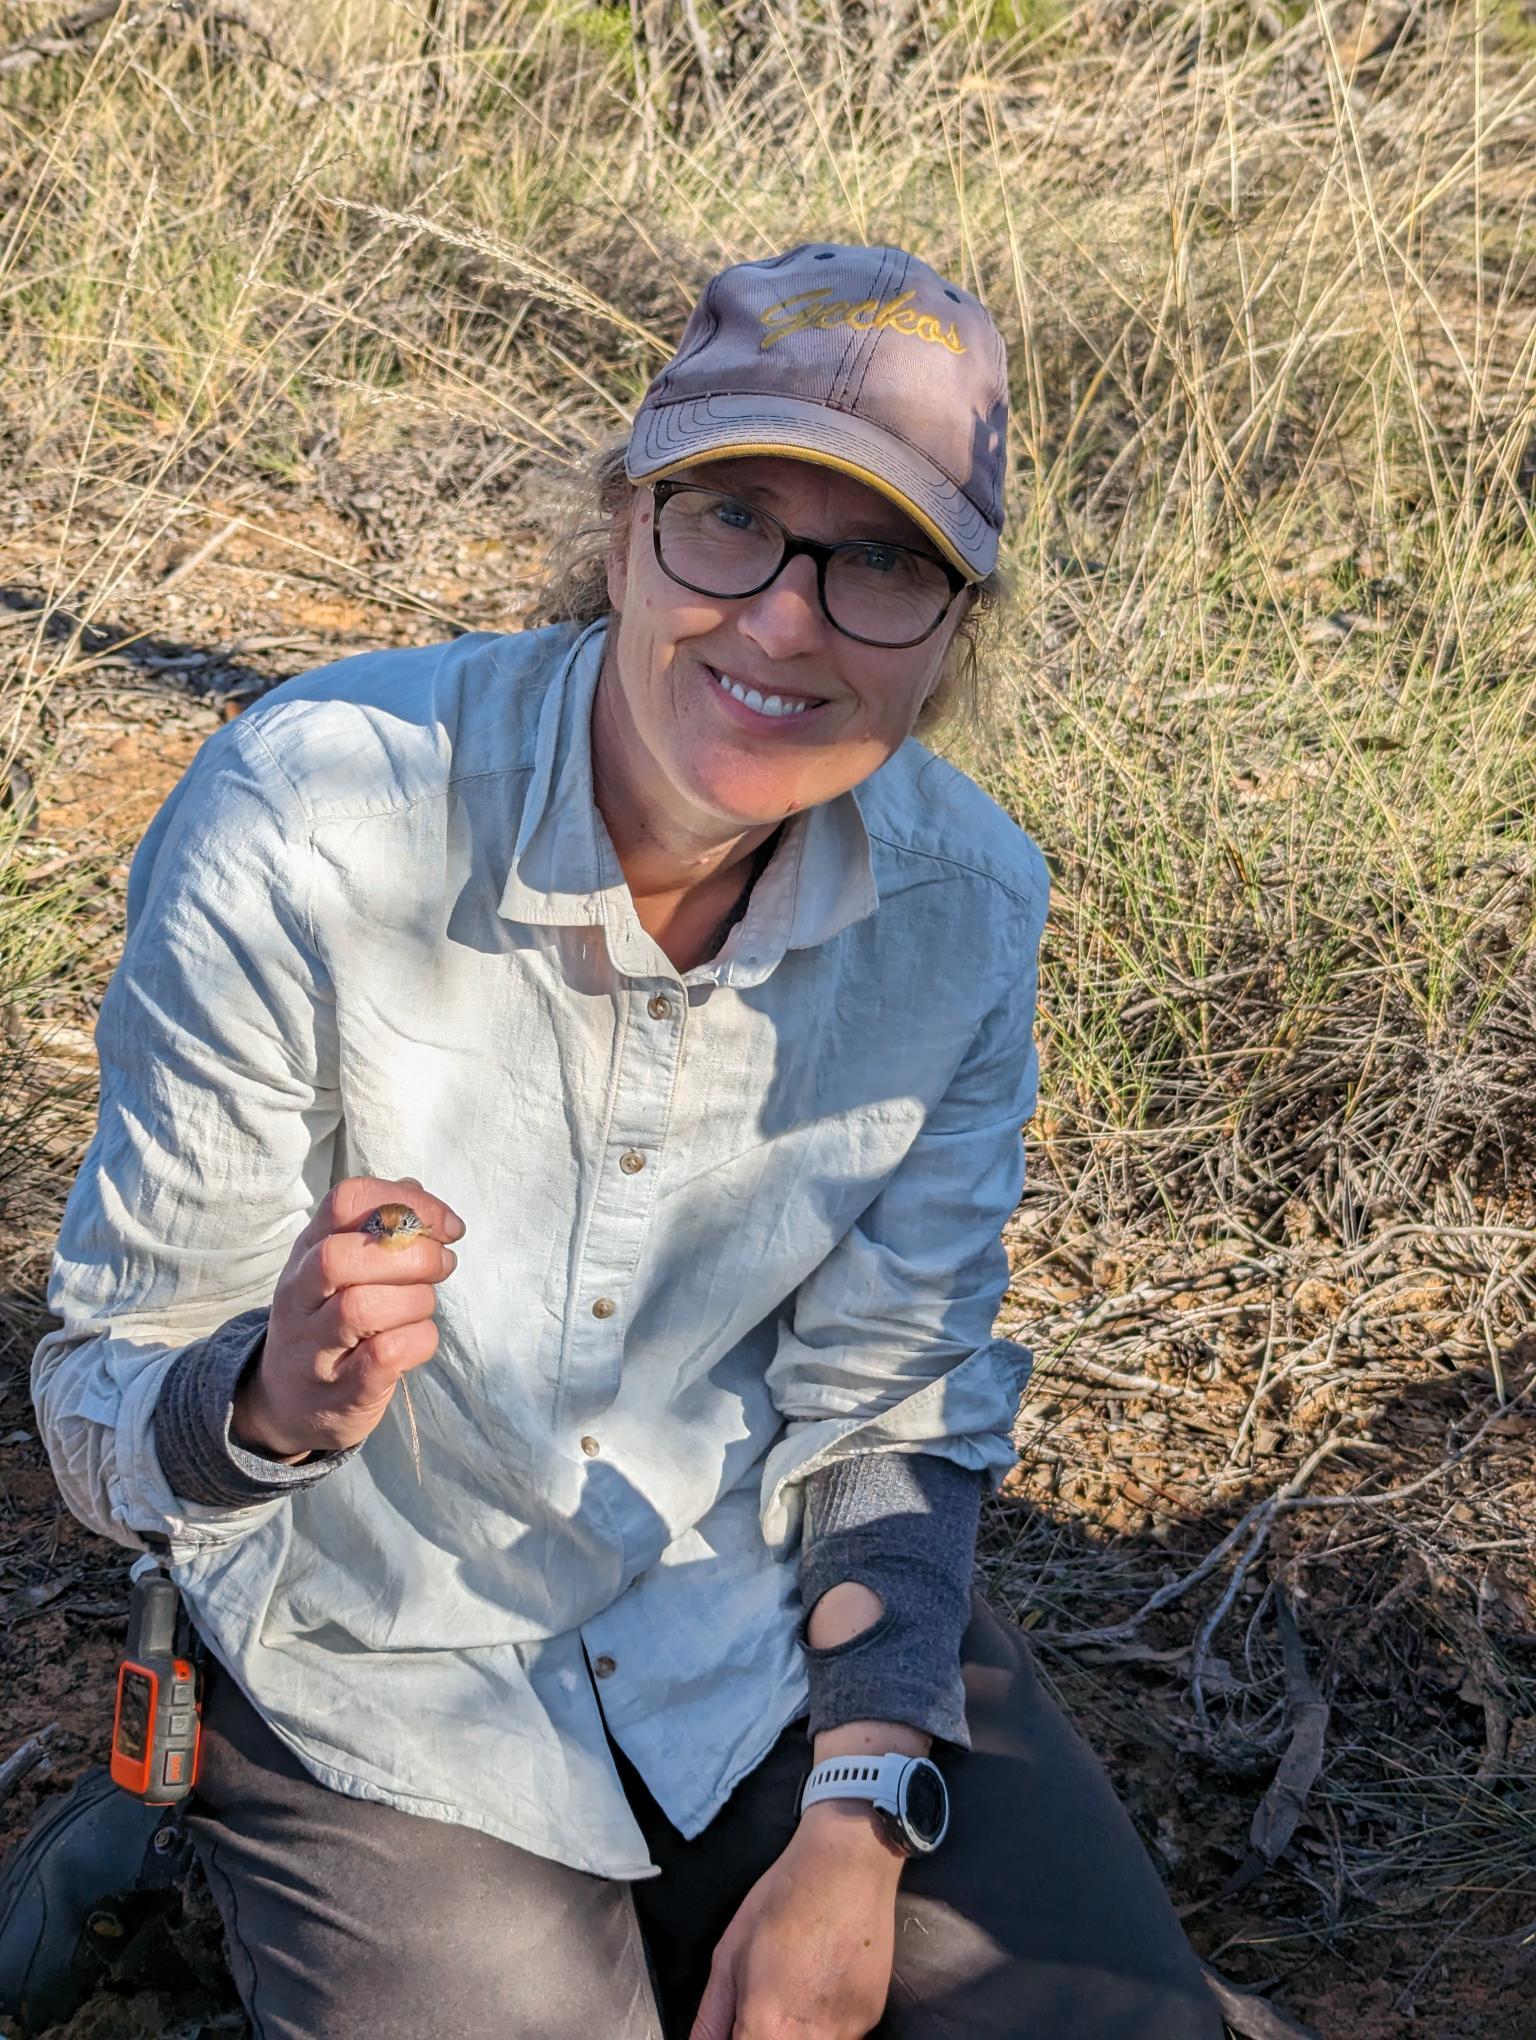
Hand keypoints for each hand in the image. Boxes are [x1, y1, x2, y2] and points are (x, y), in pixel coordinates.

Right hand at [233, 1175, 464, 1459]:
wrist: (289, 1406)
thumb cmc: (329, 1321)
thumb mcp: (339, 1267)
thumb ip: (377, 1226)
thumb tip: (415, 1191)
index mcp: (307, 1251)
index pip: (345, 1201)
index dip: (406, 1203)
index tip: (447, 1227)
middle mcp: (301, 1296)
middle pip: (340, 1257)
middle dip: (410, 1255)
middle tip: (443, 1265)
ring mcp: (315, 1347)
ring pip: (362, 1308)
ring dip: (415, 1300)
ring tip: (424, 1305)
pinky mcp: (343, 1391)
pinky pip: (386, 1356)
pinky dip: (418, 1340)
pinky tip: (418, 1338)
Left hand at [689, 1802, 901, 2039]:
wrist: (847, 1866)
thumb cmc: (781, 1901)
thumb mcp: (728, 1956)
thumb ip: (711, 2020)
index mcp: (768, 2027)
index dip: (738, 2038)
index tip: (739, 2024)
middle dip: (764, 2033)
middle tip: (764, 2002)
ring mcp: (849, 2033)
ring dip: (794, 2031)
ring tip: (795, 1987)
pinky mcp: (870, 2018)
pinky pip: (840, 2036)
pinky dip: (823, 2021)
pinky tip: (821, 1983)